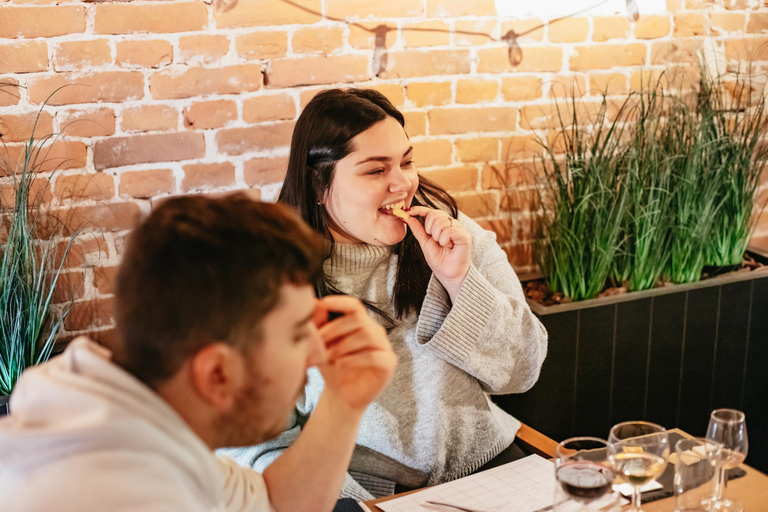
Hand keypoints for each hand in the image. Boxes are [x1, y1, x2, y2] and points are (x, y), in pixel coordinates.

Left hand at [313, 295, 396, 412]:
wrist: (340, 395)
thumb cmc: (332, 366)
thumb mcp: (321, 345)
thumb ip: (319, 324)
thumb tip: (314, 302)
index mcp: (360, 322)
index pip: (354, 305)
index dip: (340, 302)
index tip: (323, 303)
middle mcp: (375, 331)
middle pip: (358, 319)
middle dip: (335, 329)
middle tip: (318, 341)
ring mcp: (384, 346)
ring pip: (367, 335)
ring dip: (344, 345)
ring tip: (328, 356)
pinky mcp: (388, 363)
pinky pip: (373, 356)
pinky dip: (353, 359)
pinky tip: (340, 364)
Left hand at [402, 206, 471, 300]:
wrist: (448, 274)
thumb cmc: (439, 259)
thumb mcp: (424, 242)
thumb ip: (417, 229)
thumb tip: (407, 215)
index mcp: (441, 224)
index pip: (430, 211)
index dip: (419, 209)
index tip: (408, 211)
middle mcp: (451, 223)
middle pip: (434, 214)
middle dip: (429, 228)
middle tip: (434, 240)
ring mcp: (458, 228)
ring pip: (441, 222)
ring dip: (437, 236)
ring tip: (443, 245)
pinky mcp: (464, 235)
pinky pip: (449, 230)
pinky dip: (445, 240)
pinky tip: (449, 246)